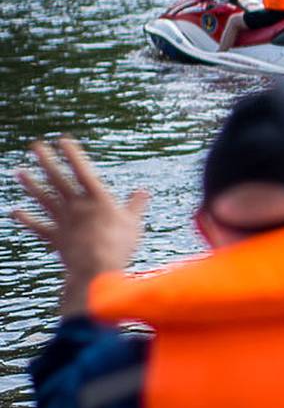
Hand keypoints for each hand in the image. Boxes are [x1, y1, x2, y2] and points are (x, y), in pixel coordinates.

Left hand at [12, 138, 148, 317]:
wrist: (97, 267)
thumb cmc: (120, 244)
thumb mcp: (134, 222)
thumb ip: (136, 205)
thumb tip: (144, 192)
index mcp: (98, 199)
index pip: (82, 171)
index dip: (73, 155)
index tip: (62, 140)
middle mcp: (77, 206)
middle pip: (58, 180)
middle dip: (46, 162)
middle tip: (35, 147)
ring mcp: (63, 221)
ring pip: (45, 199)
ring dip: (31, 185)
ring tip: (20, 172)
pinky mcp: (56, 238)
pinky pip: (38, 226)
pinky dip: (26, 219)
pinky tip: (15, 212)